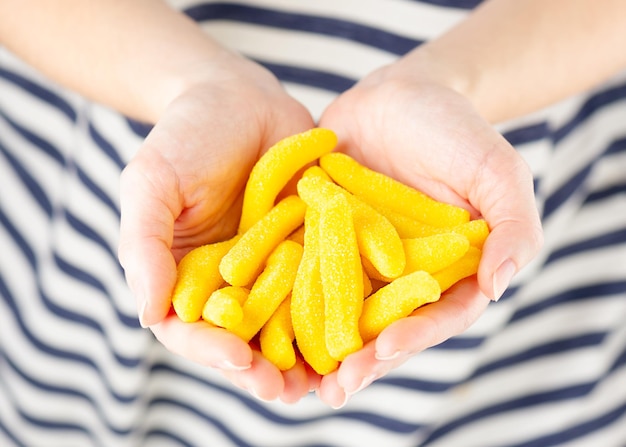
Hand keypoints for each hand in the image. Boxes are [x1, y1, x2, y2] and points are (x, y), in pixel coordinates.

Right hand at [117, 52, 317, 402]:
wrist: (239, 96)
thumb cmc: (185, 136)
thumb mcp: (152, 183)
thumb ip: (146, 246)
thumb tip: (149, 316)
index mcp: (189, 277)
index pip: (194, 331)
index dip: (213, 352)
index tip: (240, 363)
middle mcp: (234, 283)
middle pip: (245, 341)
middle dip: (265, 370)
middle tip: (288, 391)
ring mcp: (277, 268)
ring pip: (290, 324)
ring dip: (307, 355)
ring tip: (329, 379)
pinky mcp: (314, 247)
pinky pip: (328, 283)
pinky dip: (341, 308)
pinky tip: (360, 328)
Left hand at [315, 63, 542, 406]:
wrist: (399, 93)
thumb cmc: (456, 130)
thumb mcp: (497, 171)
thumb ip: (513, 227)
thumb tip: (499, 286)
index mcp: (443, 271)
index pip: (434, 316)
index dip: (414, 337)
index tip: (387, 350)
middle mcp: (397, 275)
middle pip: (382, 326)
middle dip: (362, 358)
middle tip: (336, 388)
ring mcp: (355, 259)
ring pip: (337, 309)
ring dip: (318, 343)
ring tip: (297, 375)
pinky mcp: (319, 237)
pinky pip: (302, 269)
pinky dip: (285, 295)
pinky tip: (263, 317)